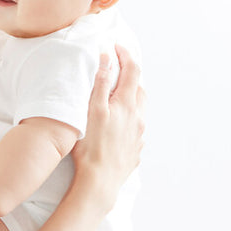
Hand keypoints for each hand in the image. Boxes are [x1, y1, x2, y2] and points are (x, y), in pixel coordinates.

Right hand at [69, 45, 145, 213]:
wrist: (99, 183)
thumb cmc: (91, 147)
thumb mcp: (91, 111)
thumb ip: (99, 83)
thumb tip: (107, 59)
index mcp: (127, 104)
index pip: (132, 71)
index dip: (125, 56)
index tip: (116, 47)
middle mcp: (138, 118)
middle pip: (139, 89)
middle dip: (130, 77)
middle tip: (115, 72)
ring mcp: (139, 135)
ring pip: (139, 110)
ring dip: (130, 99)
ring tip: (115, 99)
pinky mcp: (135, 150)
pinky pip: (136, 128)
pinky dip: (129, 120)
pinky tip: (115, 127)